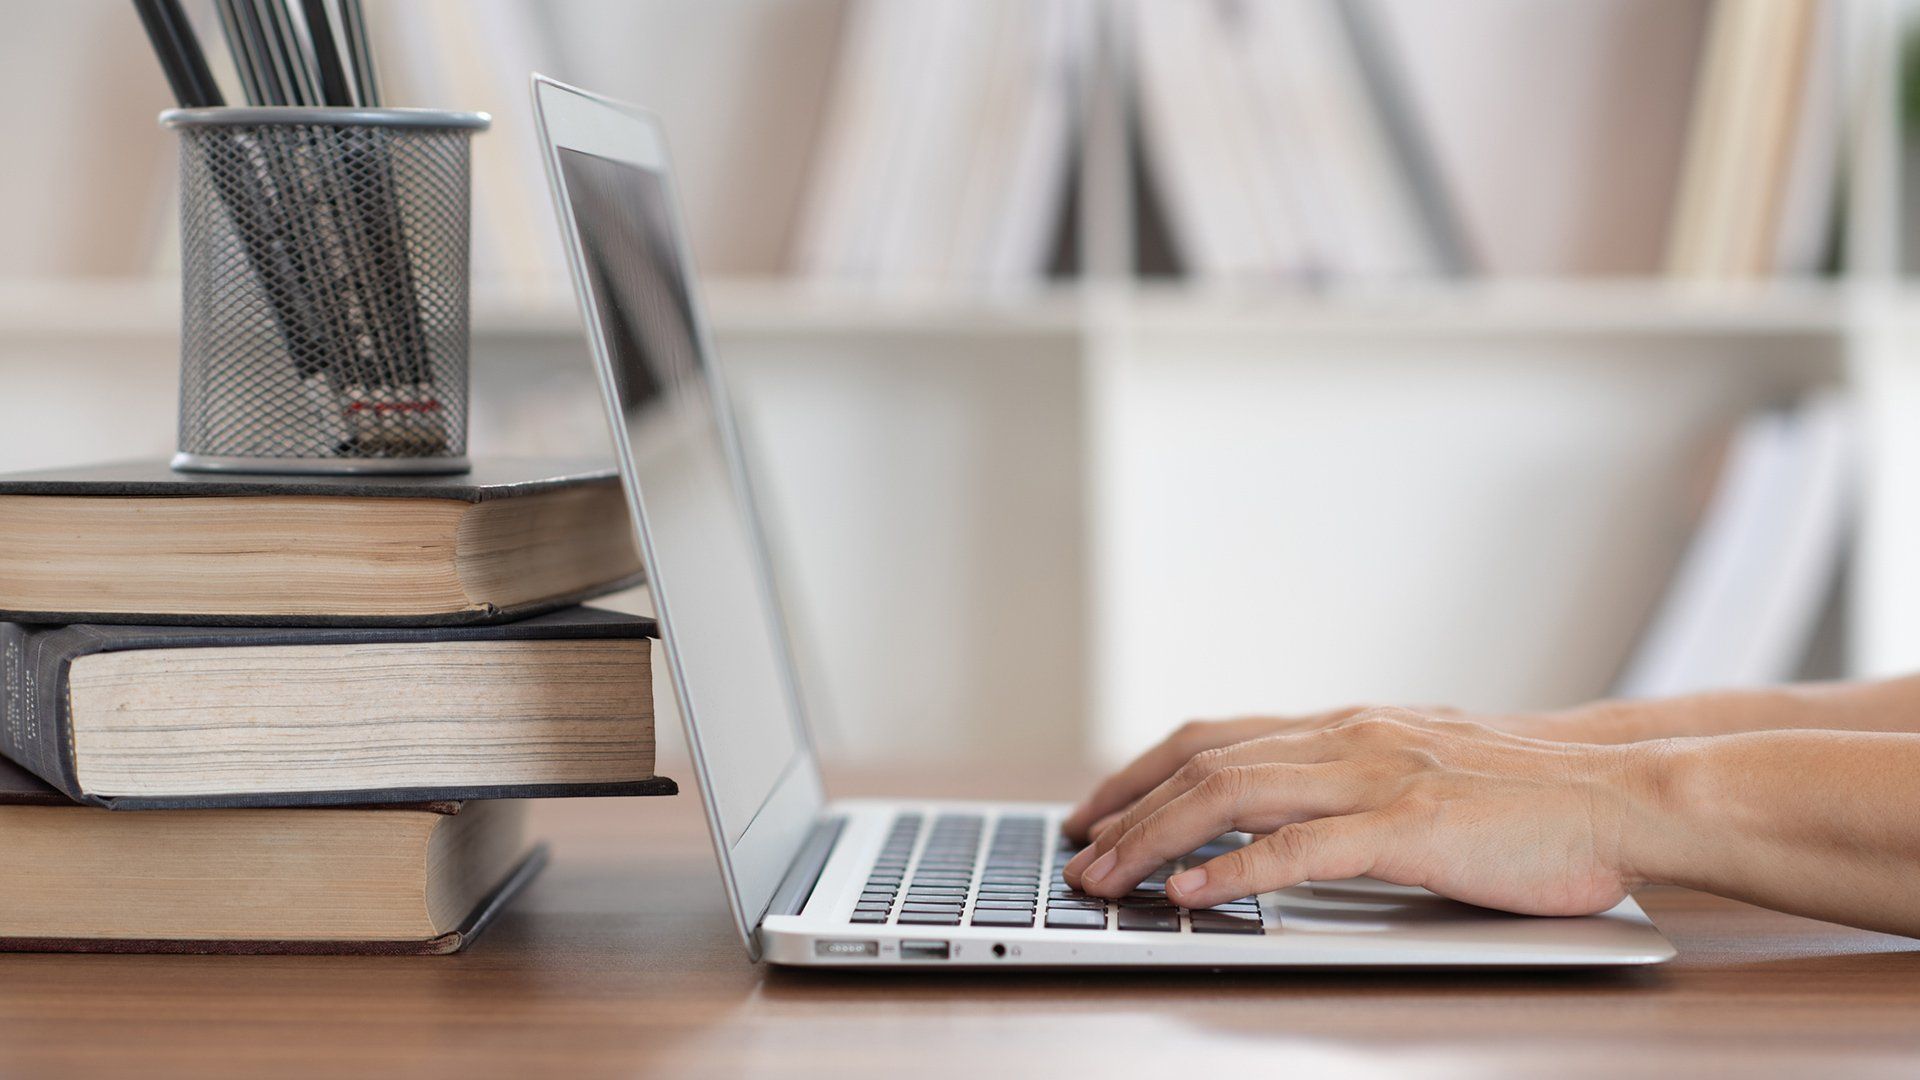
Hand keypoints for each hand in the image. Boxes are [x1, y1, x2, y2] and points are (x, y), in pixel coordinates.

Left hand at [1059, 708, 1656, 915]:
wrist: (1623, 791)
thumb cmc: (1526, 795)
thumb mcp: (1417, 769)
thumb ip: (1349, 782)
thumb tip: (1278, 817)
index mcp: (1343, 726)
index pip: (1212, 737)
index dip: (1139, 774)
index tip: (1093, 813)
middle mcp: (1345, 738)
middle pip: (1200, 762)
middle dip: (1124, 811)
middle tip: (1075, 858)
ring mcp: (1374, 777)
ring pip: (1230, 795)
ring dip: (1155, 841)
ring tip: (1107, 881)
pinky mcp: (1409, 826)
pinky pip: (1299, 849)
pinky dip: (1233, 874)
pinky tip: (1189, 899)